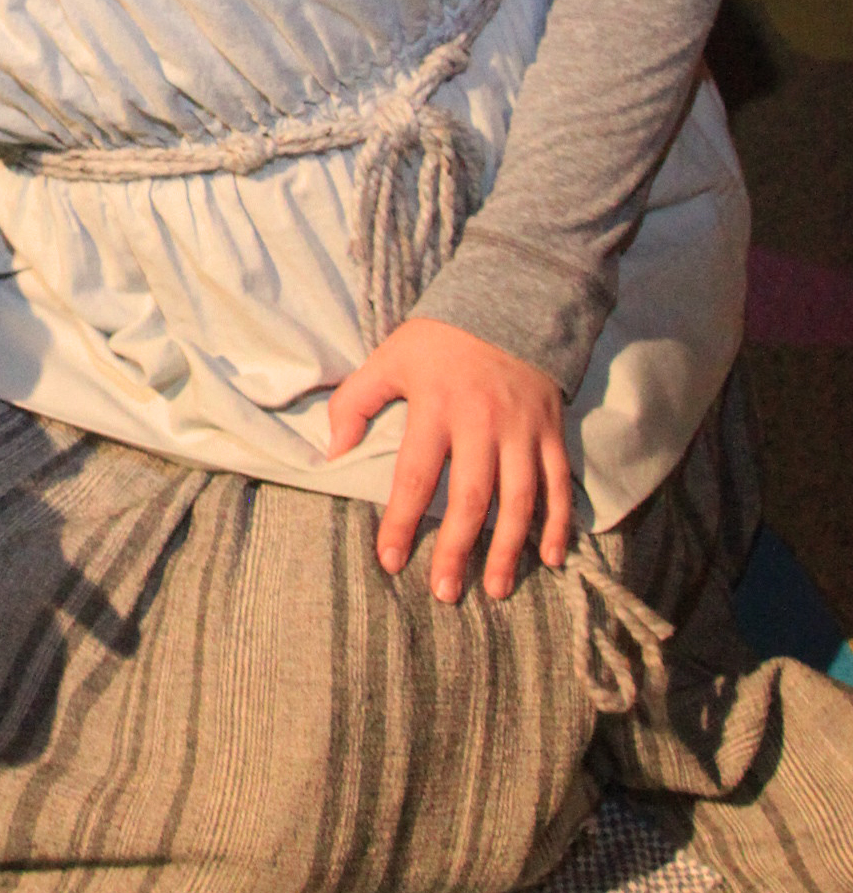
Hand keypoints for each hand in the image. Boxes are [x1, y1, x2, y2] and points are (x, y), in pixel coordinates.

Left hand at [327, 315, 573, 602]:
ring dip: (509, 547)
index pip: (416, 475)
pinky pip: (559, 484)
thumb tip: (333, 453)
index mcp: (436, 407)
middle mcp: (483, 422)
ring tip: (496, 589)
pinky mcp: (551, 431)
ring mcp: (522, 429)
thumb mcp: (388, 358)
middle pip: (471, 496)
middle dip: (458, 548)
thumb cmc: (439, 339)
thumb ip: (354, 402)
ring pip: (519, 498)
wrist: (510, 300)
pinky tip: (551, 558)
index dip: (402, 521)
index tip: (391, 560)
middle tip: (445, 593)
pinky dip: (559, 522)